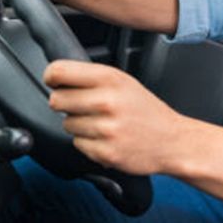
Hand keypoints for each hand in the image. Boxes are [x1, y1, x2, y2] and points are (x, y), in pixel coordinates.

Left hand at [44, 59, 186, 174]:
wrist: (172, 140)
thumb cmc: (145, 110)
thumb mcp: (124, 81)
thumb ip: (92, 77)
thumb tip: (57, 76)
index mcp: (110, 79)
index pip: (60, 71)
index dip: (51, 77)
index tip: (53, 81)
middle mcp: (107, 101)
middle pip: (56, 100)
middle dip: (64, 104)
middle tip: (82, 106)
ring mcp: (106, 128)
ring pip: (66, 124)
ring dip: (78, 125)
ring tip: (102, 123)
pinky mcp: (105, 151)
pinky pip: (77, 144)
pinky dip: (88, 143)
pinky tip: (106, 138)